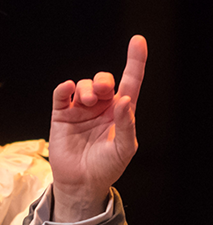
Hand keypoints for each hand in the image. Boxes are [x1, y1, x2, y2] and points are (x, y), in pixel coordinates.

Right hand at [49, 35, 147, 221]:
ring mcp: (81, 109)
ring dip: (87, 87)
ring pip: (84, 84)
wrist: (82, 183)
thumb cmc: (107, 167)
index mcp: (121, 112)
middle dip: (104, 80)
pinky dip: (64, 88)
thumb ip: (126, 124)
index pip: (131, 81)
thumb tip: (123, 100)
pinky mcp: (62, 114)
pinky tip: (68, 90)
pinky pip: (61, 94)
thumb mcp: (125, 148)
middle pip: (105, 80)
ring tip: (87, 102)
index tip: (138, 41)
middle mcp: (102, 107)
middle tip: (104, 92)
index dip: (135, 61)